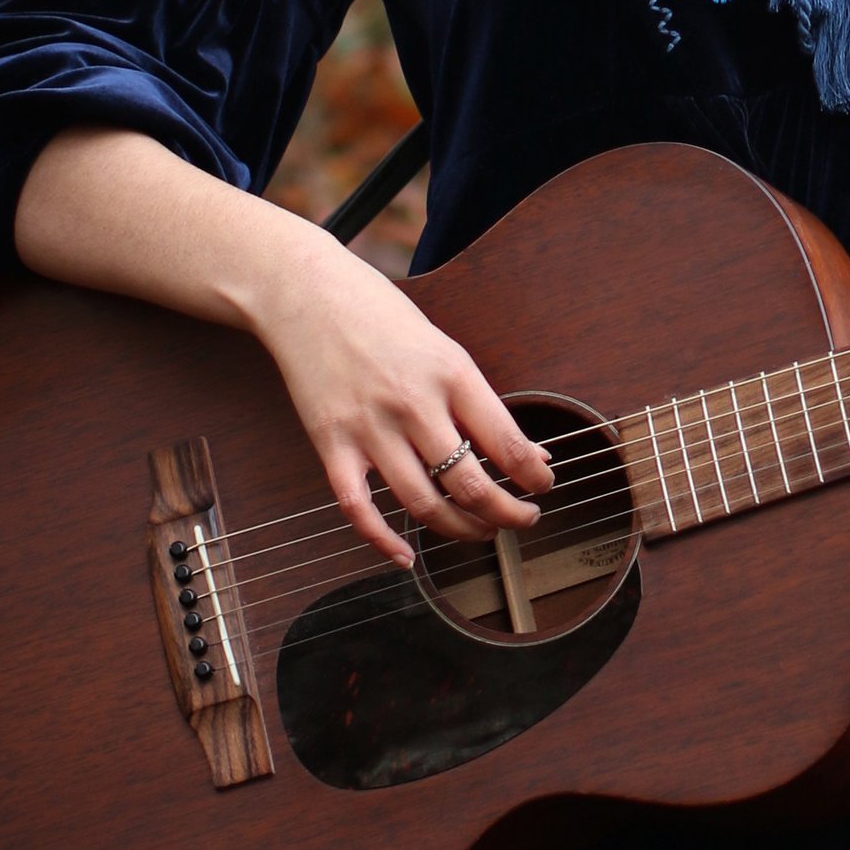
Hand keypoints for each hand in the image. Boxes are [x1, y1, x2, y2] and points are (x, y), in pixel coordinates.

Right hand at [13, 124, 554, 567]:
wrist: (305, 292)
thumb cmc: (379, 315)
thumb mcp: (442, 346)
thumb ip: (477, 400)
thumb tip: (523, 451)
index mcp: (451, 373)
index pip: (506, 442)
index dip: (533, 476)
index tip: (543, 486)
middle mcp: (414, 404)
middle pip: (471, 484)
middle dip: (506, 514)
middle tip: (521, 520)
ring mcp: (369, 428)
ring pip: (423, 505)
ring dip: (460, 530)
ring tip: (479, 532)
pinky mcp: (331, 444)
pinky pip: (359, 509)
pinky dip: (384, 541)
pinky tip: (405, 557)